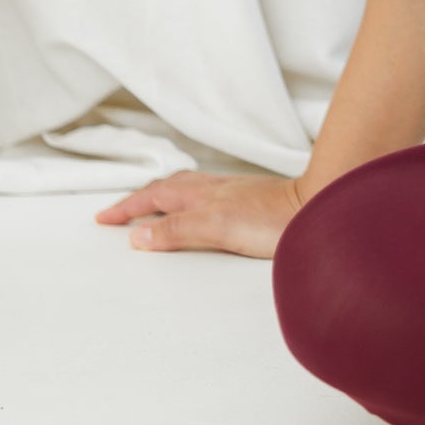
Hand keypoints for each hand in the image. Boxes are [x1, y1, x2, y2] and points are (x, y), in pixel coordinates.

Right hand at [94, 169, 303, 258]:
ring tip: (151, 206)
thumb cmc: (275, 220)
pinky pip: (208, 198)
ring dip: (164, 197)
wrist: (320, 209)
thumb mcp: (217, 227)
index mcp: (202, 195)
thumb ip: (177, 230)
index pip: (155, 198)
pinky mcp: (252, 203)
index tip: (104, 219)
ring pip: (189, 190)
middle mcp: (216, 190)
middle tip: (119, 212)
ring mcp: (235, 194)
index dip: (128, 209)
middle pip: (169, 189)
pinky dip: (190, 203)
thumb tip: (137, 236)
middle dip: (140, 199)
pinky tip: (201, 211)